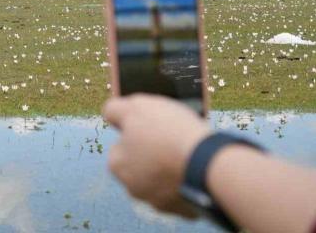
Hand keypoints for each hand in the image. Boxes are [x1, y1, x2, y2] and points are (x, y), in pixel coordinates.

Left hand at [102, 94, 211, 216]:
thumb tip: (109, 112)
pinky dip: (188, 180)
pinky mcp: (183, 210)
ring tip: (186, 150)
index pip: (119, 147)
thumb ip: (115, 109)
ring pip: (161, 180)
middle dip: (152, 154)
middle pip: (140, 165)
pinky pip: (183, 191)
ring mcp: (159, 201)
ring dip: (169, 168)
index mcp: (117, 165)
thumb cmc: (167, 132)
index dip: (135, 133)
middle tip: (170, 137)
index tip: (151, 126)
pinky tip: (197, 166)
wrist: (206, 163)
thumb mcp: (136, 107)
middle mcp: (134, 188)